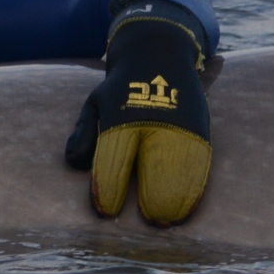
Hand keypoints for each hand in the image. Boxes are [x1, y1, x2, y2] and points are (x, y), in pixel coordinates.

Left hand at [64, 0, 212, 225]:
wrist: (158, 51)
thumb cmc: (121, 87)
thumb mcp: (96, 103)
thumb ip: (84, 133)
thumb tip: (73, 163)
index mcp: (121, 114)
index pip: (113, 157)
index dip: (108, 188)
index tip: (105, 211)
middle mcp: (152, 118)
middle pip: (155, 164)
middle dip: (152, 197)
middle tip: (149, 221)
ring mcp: (179, 122)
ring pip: (182, 166)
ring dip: (178, 197)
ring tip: (169, 220)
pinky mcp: (199, 125)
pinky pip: (200, 159)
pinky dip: (196, 185)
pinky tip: (189, 206)